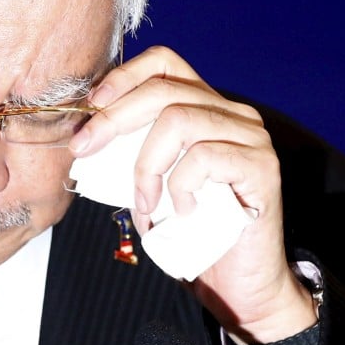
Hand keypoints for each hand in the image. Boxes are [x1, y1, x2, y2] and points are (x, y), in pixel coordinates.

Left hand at [69, 46, 315, 344]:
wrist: (239, 280)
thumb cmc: (191, 230)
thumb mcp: (152, 180)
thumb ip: (131, 149)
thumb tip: (83, 136)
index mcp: (205, 106)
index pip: (164, 63)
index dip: (124, 76)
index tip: (91, 105)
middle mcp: (232, 112)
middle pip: (162, 91)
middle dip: (112, 119)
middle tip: (83, 150)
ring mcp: (250, 136)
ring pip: (178, 121)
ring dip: (145, 165)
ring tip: (143, 203)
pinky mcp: (261, 166)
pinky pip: (204, 157)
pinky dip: (179, 185)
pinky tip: (179, 210)